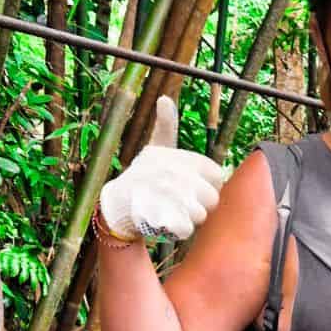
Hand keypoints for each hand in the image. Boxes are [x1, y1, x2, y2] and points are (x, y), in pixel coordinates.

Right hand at [99, 96, 226, 242]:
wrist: (115, 204)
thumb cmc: (141, 176)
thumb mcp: (154, 147)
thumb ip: (165, 126)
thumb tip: (164, 99)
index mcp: (178, 157)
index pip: (216, 175)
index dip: (207, 185)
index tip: (192, 187)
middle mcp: (173, 173)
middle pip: (211, 198)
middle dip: (200, 205)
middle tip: (181, 204)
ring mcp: (166, 196)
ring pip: (200, 215)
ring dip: (190, 219)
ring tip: (172, 212)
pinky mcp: (160, 218)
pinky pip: (186, 229)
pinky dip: (180, 231)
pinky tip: (168, 224)